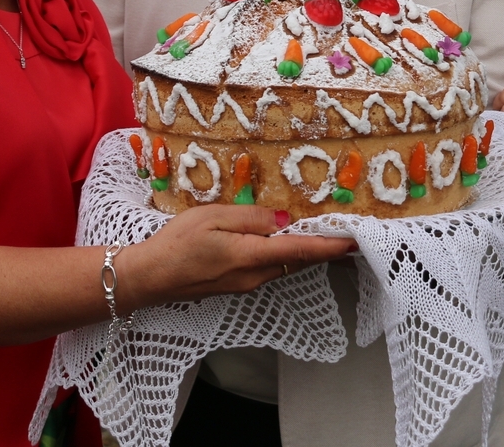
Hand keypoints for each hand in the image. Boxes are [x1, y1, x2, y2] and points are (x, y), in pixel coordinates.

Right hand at [119, 204, 356, 312]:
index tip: (354, 241)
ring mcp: (246, 284)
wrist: (149, 277)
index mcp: (250, 256)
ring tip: (321, 233)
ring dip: (302, 251)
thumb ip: (252, 218)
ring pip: (283, 265)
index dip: (330, 246)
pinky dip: (282, 255)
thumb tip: (284, 219)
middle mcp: (254, 276)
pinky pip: (268, 268)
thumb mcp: (213, 217)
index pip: (300, 250)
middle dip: (322, 247)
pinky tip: (281, 242)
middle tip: (345, 231)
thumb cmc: (176, 243)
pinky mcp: (237, 286)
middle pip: (297, 259)